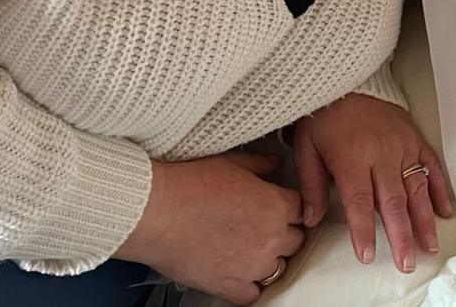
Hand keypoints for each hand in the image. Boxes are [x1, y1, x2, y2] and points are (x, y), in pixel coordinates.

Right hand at [115, 153, 303, 304]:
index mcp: (277, 204)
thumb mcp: (232, 162)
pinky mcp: (230, 286)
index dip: (287, 208)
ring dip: (267, 260)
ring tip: (248, 251)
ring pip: (278, 268)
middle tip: (261, 229)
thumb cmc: (188, 184)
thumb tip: (276, 163)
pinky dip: (248, 287)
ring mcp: (253, 264)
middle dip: (282, 234)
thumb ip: (261, 165)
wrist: (154, 211)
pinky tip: (238, 276)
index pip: (301, 210)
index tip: (277, 209)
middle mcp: (272, 236)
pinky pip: (253, 295)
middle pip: (295, 241)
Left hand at [293, 93, 451, 272]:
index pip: (359, 202)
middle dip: (401, 235)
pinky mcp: (415, 139)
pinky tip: (443, 211)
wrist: (348, 81)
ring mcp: (402, 146)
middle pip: (393, 202)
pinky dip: (439, 190)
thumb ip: (312, 186)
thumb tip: (311, 219)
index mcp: (352, 159)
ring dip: (424, 220)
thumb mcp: (307, 149)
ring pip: (416, 189)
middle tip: (406, 262)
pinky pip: (431, 166)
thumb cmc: (325, 117)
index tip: (367, 255)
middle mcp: (381, 155)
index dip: (363, 230)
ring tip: (429, 245)